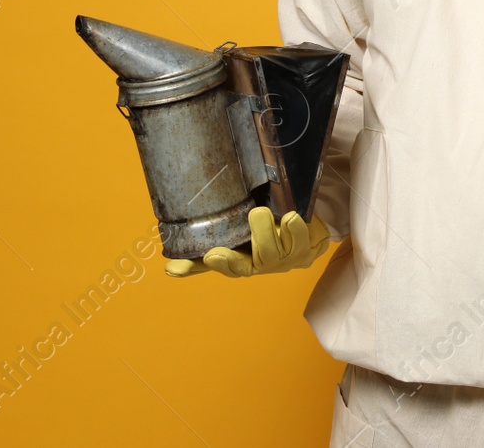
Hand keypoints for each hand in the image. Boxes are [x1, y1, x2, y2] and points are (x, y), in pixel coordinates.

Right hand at [164, 206, 331, 277]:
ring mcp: (292, 258)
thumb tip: (169, 270)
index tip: (212, 254)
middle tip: (257, 213)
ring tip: (288, 216)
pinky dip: (306, 226)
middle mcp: (269, 264)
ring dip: (288, 230)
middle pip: (263, 258)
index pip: (232, 268)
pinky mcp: (313, 248)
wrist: (301, 227)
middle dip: (262, 236)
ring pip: (290, 248)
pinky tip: (300, 216)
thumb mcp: (232, 241)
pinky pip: (311, 239)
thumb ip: (202, 256)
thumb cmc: (259, 234)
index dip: (223, 263)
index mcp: (245, 263)